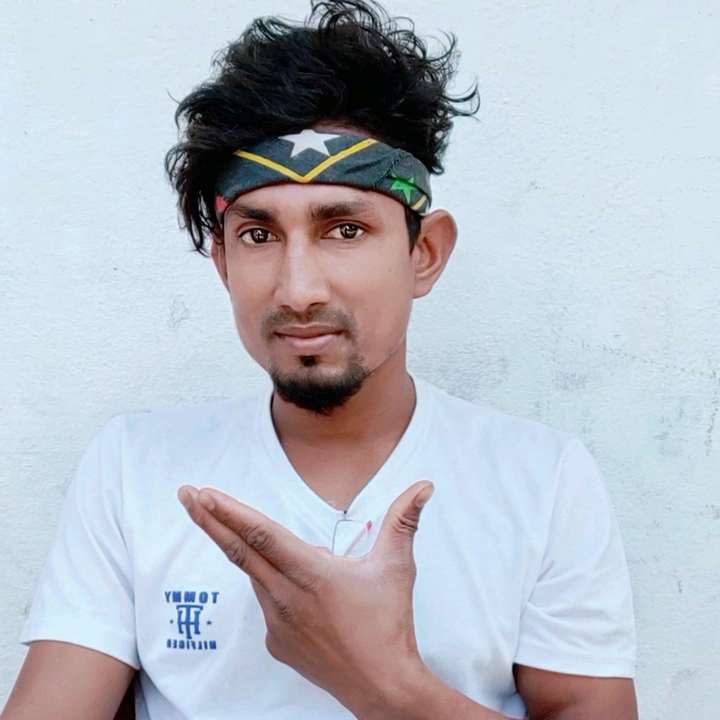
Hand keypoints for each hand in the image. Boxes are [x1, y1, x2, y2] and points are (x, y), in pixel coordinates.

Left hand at [178, 480, 434, 716]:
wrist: (382, 687)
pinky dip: (273, 585)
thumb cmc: (389, 624)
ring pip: (256, 576)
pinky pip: (268, 603)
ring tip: (287, 553)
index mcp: (312, 573)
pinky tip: (298, 589)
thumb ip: (404, 520)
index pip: (261, 534)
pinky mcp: (278, 643)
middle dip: (209, 519)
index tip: (203, 493)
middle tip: (186, 494)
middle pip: (239, 550)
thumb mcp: (396, 566)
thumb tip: (424, 486)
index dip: (230, 511)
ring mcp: (278, 622)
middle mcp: (287, 596)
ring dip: (247, 552)